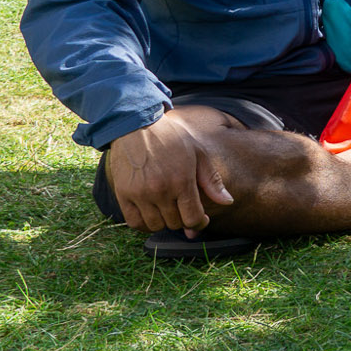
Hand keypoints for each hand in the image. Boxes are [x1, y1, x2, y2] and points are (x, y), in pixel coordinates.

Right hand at [104, 114, 234, 235]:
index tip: (200, 219)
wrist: (135, 125)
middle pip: (175, 224)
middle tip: (183, 209)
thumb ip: (212, 180)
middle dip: (183, 220)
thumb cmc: (170, 137)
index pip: (193, 218)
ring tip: (167, 209)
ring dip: (164, 222)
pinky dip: (143, 224)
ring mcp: (139, 194)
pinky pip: (134, 222)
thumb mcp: (198, 153)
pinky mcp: (122, 194)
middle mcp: (160, 190)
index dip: (199, 223)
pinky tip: (150, 214)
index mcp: (182, 180)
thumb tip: (227, 202)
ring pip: (155, 226)